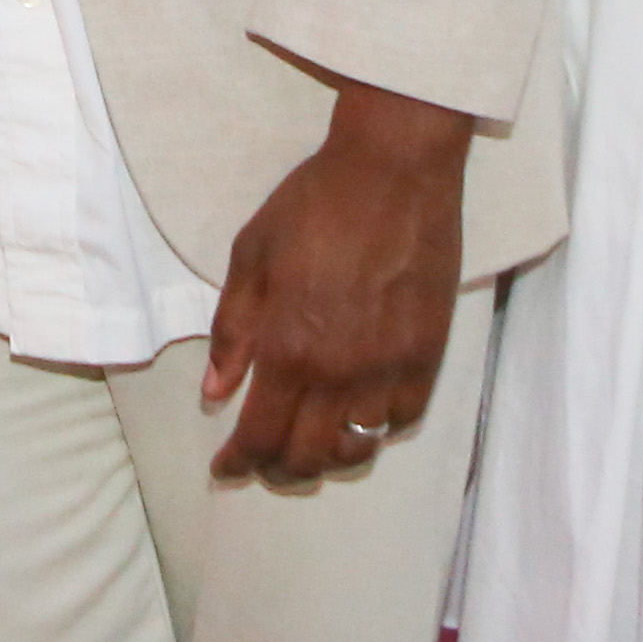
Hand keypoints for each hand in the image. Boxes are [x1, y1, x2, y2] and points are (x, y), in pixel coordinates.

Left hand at [198, 82, 467, 489]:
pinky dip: (377, 431)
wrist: (394, 170)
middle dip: (278, 471)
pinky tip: (360, 417)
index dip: (238, 464)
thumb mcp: (250, 258)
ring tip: (311, 447)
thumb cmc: (314, 204)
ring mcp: (389, 368)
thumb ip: (232, 333)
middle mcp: (340, 371)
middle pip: (307, 457)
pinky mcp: (428, 354)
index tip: (226, 469)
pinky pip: (403, 419)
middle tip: (263, 465)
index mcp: (288, 348)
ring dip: (328, 459)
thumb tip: (214, 395)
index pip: (259, 437)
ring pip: (358, 449)